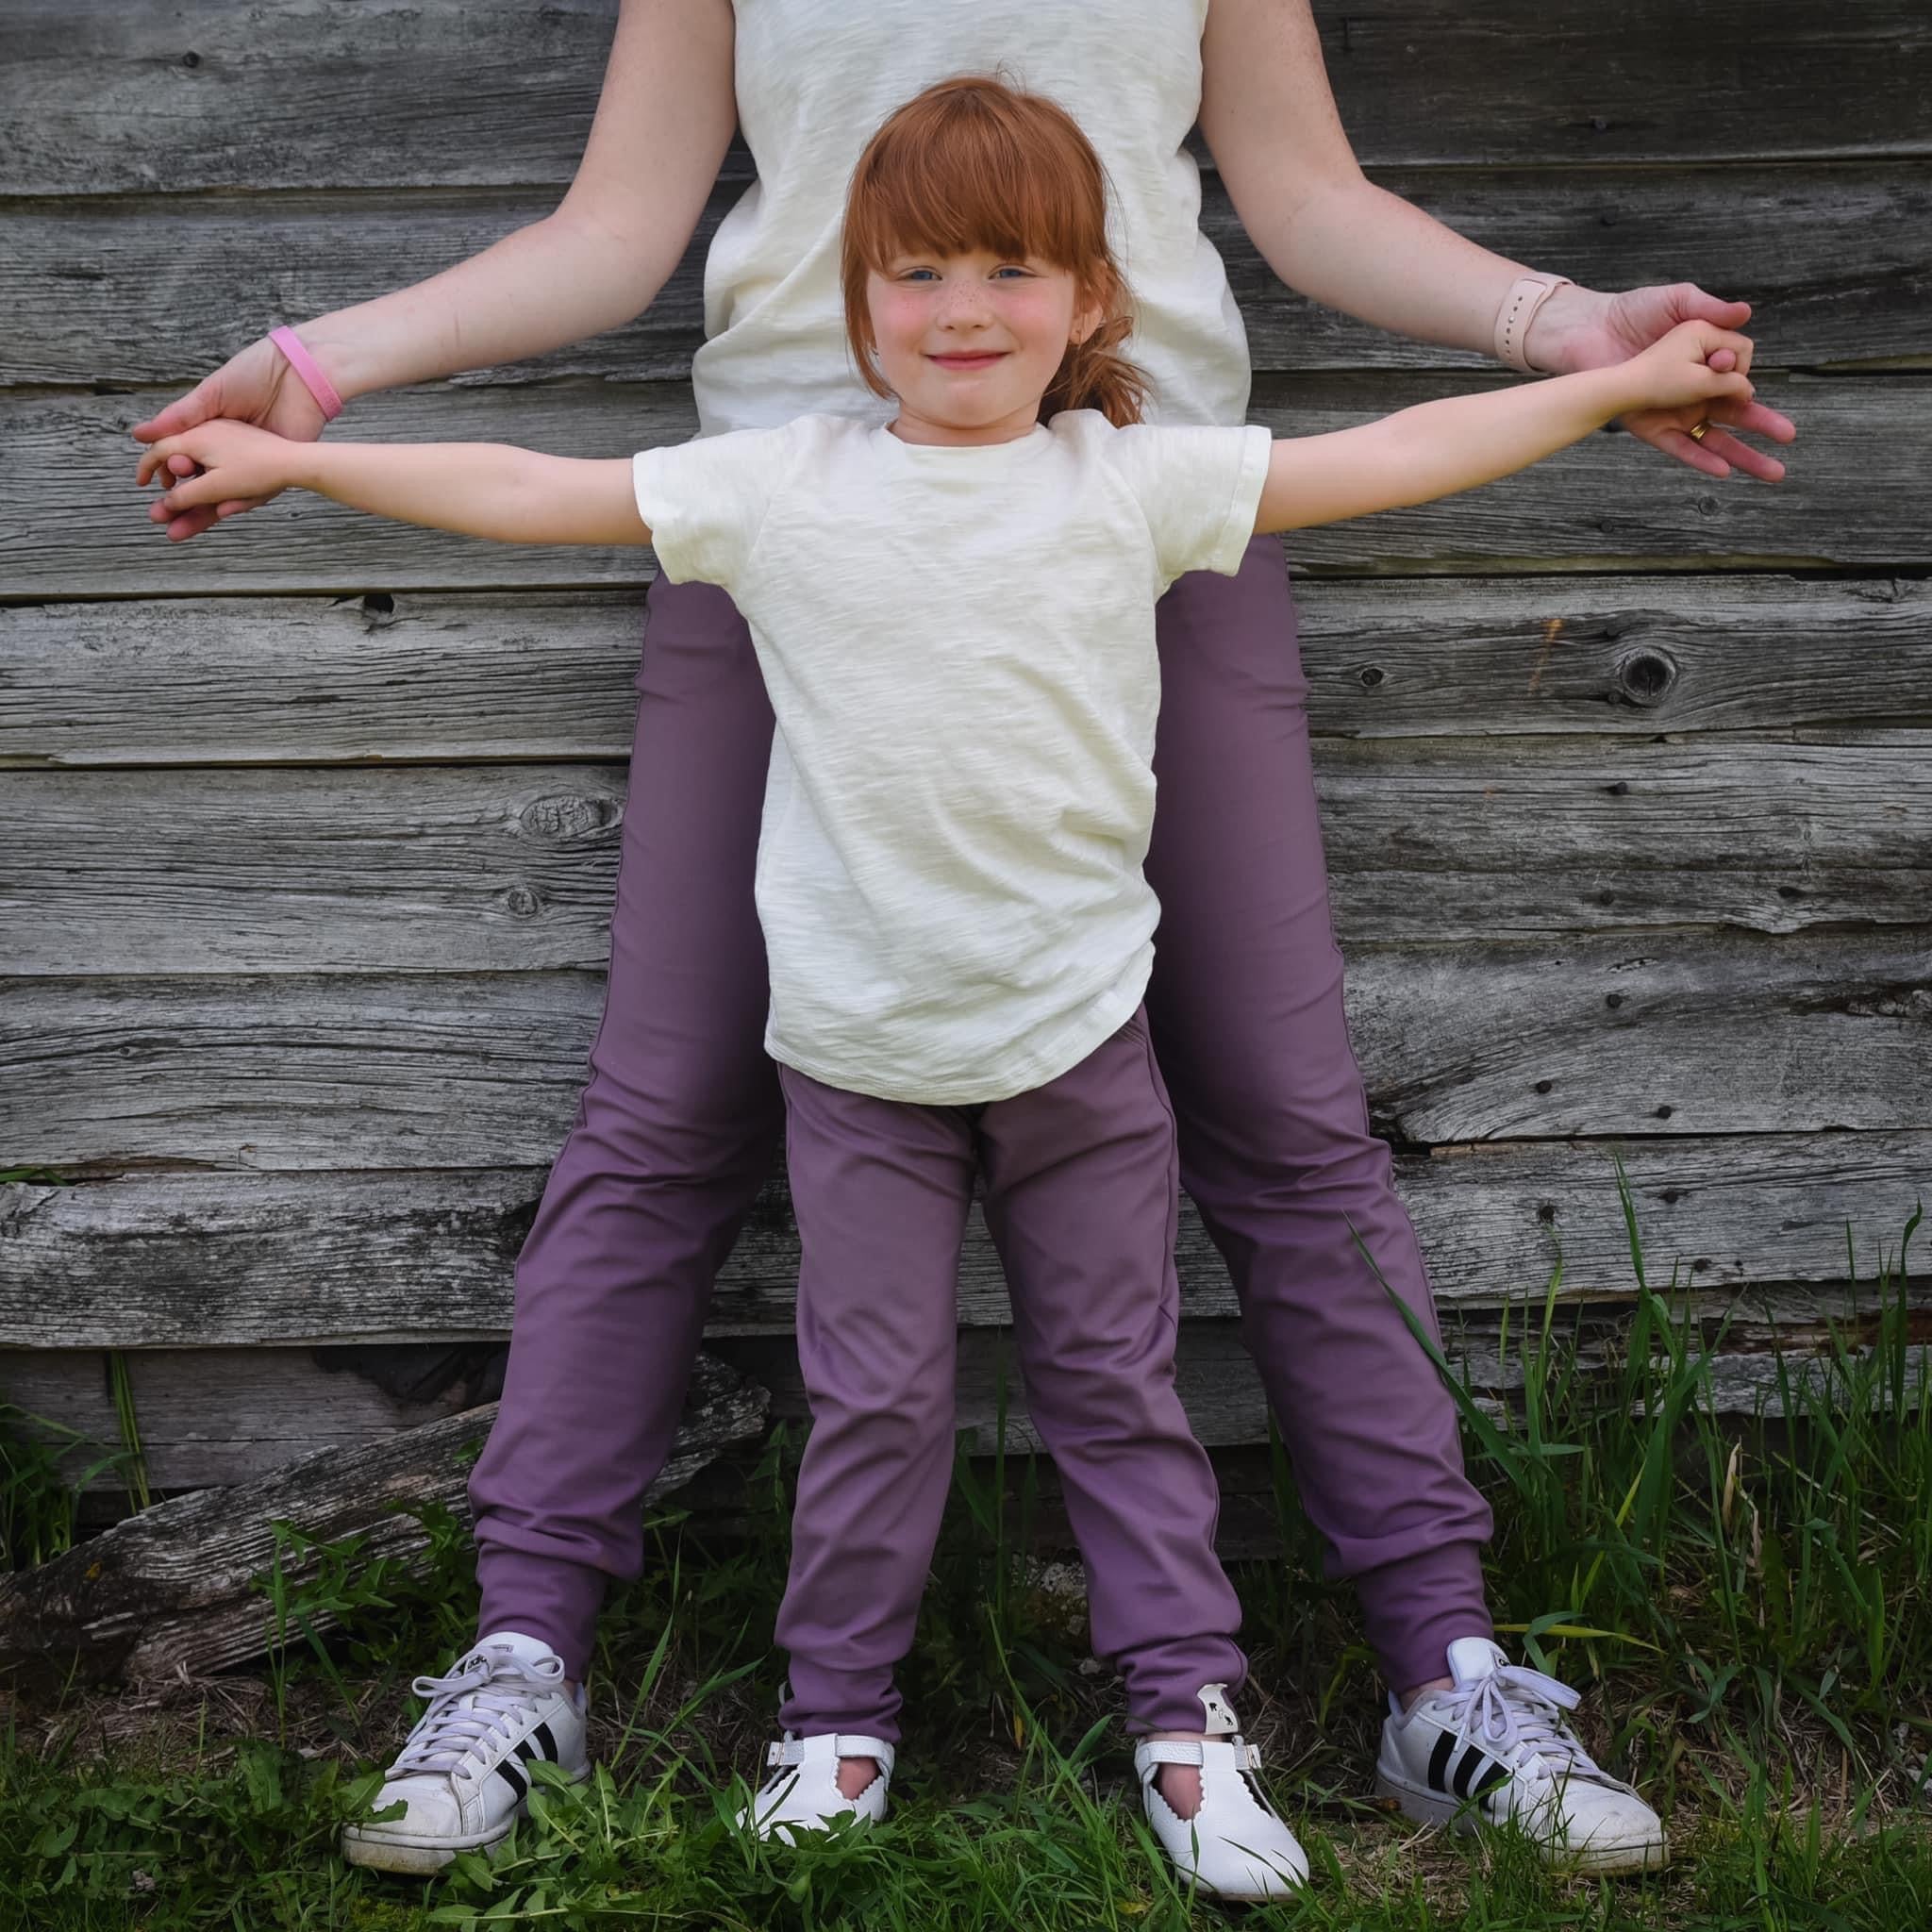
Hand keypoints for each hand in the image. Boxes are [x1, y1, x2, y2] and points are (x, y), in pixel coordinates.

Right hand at [129, 334, 334, 540]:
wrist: (299, 376)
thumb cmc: (253, 376)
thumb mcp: (210, 396)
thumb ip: (178, 418)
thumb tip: (139, 434)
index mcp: (208, 430)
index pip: (180, 457)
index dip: (163, 471)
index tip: (146, 483)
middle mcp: (226, 449)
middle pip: (200, 483)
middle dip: (178, 502)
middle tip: (157, 517)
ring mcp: (250, 462)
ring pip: (224, 494)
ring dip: (202, 513)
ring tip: (178, 530)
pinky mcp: (274, 469)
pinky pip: (255, 493)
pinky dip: (239, 502)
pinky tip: (221, 511)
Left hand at [1527, 282, 1793, 480]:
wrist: (1589, 333)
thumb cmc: (1634, 311)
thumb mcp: (1677, 301)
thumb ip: (1710, 308)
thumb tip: (1746, 312)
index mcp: (1707, 355)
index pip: (1739, 366)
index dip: (1735, 367)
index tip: (1716, 361)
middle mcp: (1697, 385)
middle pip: (1738, 409)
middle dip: (1764, 422)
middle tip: (1789, 436)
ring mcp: (1678, 408)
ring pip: (1718, 436)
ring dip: (1744, 453)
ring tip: (1774, 471)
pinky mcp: (1654, 426)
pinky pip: (1681, 446)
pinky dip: (1700, 458)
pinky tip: (1723, 470)